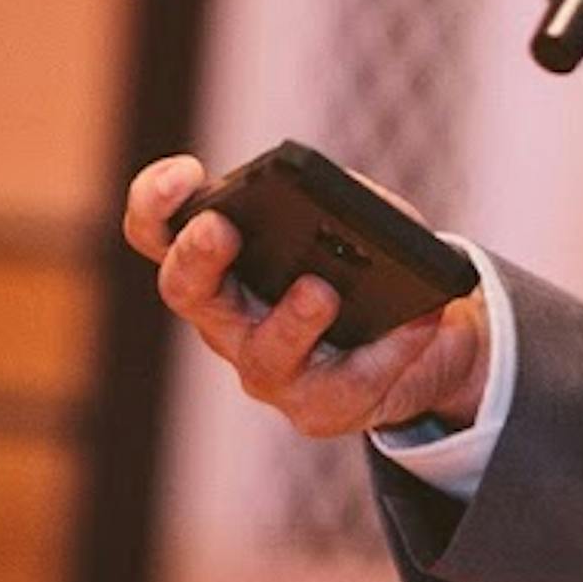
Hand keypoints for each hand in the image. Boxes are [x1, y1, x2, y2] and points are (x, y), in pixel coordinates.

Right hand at [122, 154, 490, 437]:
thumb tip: (345, 209)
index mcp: (222, 257)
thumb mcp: (362, 214)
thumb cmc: (373, 258)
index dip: (156, 201)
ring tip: (320, 291)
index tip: (185, 174)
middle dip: (197, 257)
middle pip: (186, 289)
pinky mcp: (316, 408)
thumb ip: (347, 203)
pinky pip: (347, 385)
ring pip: (261, 354)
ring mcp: (266, 367)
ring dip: (290, 322)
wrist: (426, 330)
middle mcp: (226, 316)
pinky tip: (418, 322)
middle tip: (220, 229)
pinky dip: (389, 351)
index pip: (160, 229)